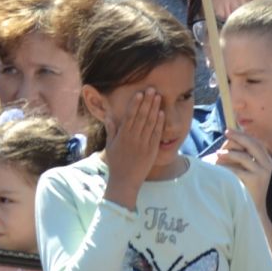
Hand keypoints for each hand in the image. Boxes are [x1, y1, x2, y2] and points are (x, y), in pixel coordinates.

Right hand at [102, 90, 163, 207]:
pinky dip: (159, 123)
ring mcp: (143, 144)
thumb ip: (111, 130)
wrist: (125, 181)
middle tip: (151, 89)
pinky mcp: (152, 150)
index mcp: (122, 136)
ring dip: (154, 109)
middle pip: (141, 117)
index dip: (135, 104)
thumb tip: (109, 116)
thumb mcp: (110, 146)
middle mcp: (133, 138)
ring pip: (150, 123)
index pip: (130, 116)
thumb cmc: (116, 163)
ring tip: (158, 97)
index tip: (139, 94)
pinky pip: (156, 134)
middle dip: (147, 102)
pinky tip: (162, 113)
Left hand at [211, 130, 271, 214]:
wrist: (253, 207)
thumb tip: (231, 138)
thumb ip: (242, 155)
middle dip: (238, 137)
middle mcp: (267, 164)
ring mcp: (262, 172)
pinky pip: (237, 170)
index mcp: (266, 159)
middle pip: (252, 145)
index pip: (255, 142)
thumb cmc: (246, 185)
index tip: (229, 130)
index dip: (243, 135)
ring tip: (217, 153)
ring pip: (244, 157)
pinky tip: (218, 167)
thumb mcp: (247, 168)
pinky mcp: (255, 180)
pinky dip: (226, 167)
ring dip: (229, 154)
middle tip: (225, 132)